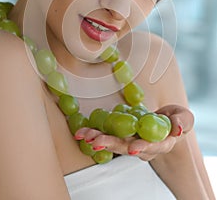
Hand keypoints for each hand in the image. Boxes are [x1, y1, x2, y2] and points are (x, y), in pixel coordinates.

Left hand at [74, 104, 193, 160]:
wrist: (164, 124)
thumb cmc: (174, 120)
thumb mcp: (184, 117)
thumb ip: (182, 122)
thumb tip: (177, 128)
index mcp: (160, 143)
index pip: (152, 147)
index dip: (143, 147)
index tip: (134, 148)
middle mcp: (142, 146)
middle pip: (126, 147)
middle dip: (111, 144)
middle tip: (96, 142)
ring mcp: (130, 141)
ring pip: (113, 143)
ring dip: (98, 139)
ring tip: (84, 136)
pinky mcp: (120, 134)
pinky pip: (107, 134)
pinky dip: (94, 132)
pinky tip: (81, 132)